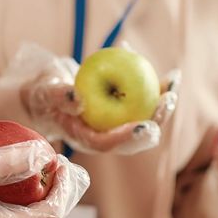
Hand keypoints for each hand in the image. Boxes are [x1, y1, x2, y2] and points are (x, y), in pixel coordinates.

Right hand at [13, 43, 177, 154]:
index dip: (127, 138)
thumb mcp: (43, 92)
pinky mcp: (126, 111)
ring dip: (164, 102)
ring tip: (173, 79)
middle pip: (135, 137)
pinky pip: (146, 102)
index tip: (144, 125)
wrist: (50, 91)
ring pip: (147, 119)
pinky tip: (170, 73)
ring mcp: (117, 125)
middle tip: (168, 99)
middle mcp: (105, 135)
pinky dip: (157, 88)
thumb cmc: (44, 93)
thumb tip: (78, 99)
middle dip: (157, 120)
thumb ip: (57, 96)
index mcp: (85, 138)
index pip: (108, 144)